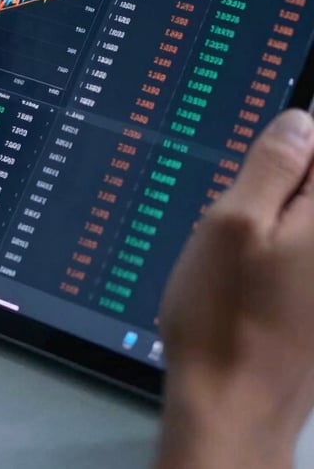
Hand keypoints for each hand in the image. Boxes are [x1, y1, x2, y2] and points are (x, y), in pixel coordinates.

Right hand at [155, 109, 313, 468]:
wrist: (233, 405)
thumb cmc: (224, 314)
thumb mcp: (232, 223)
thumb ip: (272, 165)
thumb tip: (301, 123)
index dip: (290, 145)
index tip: (257, 172)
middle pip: (312, 188)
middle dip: (280, 185)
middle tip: (241, 216)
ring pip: (304, 219)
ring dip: (274, 218)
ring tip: (239, 252)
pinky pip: (302, 251)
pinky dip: (277, 250)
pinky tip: (250, 277)